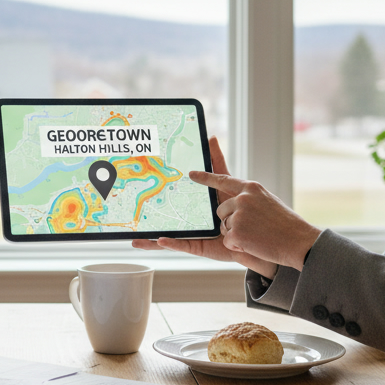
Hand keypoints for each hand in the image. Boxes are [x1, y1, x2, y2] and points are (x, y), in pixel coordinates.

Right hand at [131, 136, 279, 277]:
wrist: (255, 233)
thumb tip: (211, 138)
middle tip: (128, 220)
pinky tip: (158, 240)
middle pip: (162, 221)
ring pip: (167, 237)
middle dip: (145, 223)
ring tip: (135, 238)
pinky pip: (182, 245)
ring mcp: (191, 234)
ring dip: (150, 239)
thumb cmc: (240, 209)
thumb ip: (216, 163)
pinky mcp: (198, 246)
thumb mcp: (226, 182)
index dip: (153, 197)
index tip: (137, 191)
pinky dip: (171, 243)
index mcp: (189, 206)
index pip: (168, 199)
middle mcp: (187, 222)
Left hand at [192, 169, 321, 270]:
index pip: (222, 179)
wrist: (299, 242)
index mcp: (250, 187)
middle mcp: (243, 198)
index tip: (191, 175)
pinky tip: (254, 243)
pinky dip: (237, 245)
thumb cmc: (285, 224)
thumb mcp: (267, 202)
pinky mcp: (237, 232)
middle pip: (220, 209)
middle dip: (230, 220)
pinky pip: (227, 240)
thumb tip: (234, 200)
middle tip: (252, 227)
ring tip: (256, 235)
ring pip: (223, 226)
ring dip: (235, 234)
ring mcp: (239, 214)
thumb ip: (249, 199)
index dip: (205, 177)